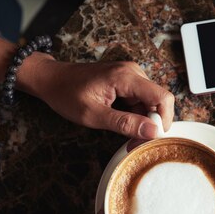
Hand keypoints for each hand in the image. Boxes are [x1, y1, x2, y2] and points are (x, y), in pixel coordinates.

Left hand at [18, 54, 173, 138]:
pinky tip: (123, 123)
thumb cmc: (67, 94)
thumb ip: (125, 124)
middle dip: (151, 124)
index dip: (163, 120)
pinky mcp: (127, 81)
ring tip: (126, 135)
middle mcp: (132, 72)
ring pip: (151, 104)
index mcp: (125, 77)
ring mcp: (131, 75)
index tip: (152, 137)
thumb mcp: (94, 115)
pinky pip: (141, 101)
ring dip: (143, 121)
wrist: (51, 79)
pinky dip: (136, 116)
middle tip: (135, 142)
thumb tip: (152, 131)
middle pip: (159, 101)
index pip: (163, 97)